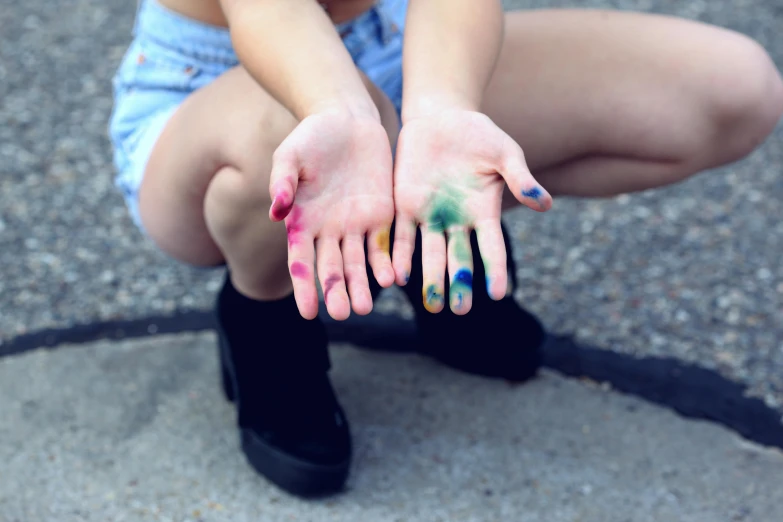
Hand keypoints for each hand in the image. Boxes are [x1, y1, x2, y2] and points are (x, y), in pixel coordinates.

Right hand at [269, 109, 394, 320]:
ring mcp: (355, 226)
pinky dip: (387, 262)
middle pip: (332, 270)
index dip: (305, 288)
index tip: (309, 312)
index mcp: (302, 223)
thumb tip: (276, 211)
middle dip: (337, 292)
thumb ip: (283, 181)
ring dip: (362, 285)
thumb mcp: (291, 155)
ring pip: (358, 264)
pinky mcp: (380, 216)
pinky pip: (384, 245)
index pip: (302, 263)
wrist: (347, 119)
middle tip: (344, 314)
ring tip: (366, 307)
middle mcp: (328, 232)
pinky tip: (392, 278)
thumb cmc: (312, 137)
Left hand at [392, 109, 551, 313]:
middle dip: (459, 284)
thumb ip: (521, 179)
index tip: (498, 293)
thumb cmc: (480, 135)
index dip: (494, 270)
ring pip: (430, 255)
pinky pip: (403, 236)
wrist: (441, 118)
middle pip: (459, 259)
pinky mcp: (406, 207)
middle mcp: (457, 221)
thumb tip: (545, 205)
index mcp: (484, 212)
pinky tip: (398, 276)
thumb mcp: (505, 153)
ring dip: (431, 279)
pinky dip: (400, 255)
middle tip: (459, 310)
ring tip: (433, 305)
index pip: (491, 247)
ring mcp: (430, 217)